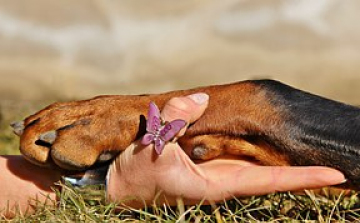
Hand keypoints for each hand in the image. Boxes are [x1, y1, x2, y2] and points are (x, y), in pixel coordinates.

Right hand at [106, 94, 345, 207]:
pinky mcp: (207, 161)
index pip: (269, 181)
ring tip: (313, 155)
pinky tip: (267, 140)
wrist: (122, 183)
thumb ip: (175, 121)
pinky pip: (238, 151)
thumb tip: (199, 98)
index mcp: (217, 185)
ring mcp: (218, 170)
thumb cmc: (137, 174)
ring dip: (286, 158)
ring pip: (257, 161)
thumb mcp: (153, 148)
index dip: (302, 178)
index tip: (335, 176)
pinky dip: (257, 145)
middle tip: (335, 163)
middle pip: (272, 174)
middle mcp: (224, 179)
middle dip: (303, 170)